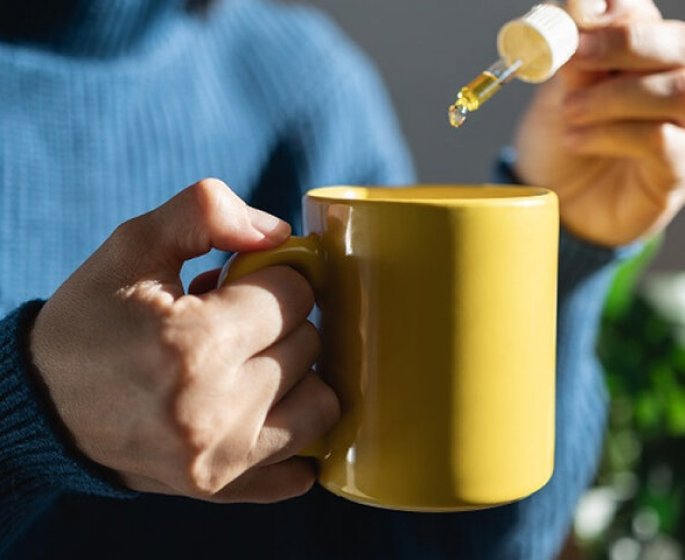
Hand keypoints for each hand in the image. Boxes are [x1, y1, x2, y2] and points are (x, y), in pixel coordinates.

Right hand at [30, 179, 339, 502]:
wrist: (43, 405)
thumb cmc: (91, 322)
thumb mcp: (133, 247)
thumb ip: (206, 213)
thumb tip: (278, 231)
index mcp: (193, 344)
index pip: (294, 294)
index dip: (271, 278)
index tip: (240, 284)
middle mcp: (214, 411)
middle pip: (309, 344)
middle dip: (279, 322)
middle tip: (232, 322)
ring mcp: (222, 459)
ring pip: (322, 401)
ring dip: (295, 374)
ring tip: (247, 364)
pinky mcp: (221, 488)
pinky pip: (301, 468)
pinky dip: (293, 433)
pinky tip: (263, 412)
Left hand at [514, 0, 684, 245]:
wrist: (554, 201)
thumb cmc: (560, 144)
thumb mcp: (558, 94)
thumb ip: (575, 55)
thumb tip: (580, 3)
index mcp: (648, 61)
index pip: (651, 22)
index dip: (617, 19)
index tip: (573, 27)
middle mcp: (676, 90)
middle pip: (682, 49)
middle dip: (626, 46)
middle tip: (576, 58)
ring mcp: (683, 133)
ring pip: (680, 93)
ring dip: (616, 96)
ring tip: (570, 111)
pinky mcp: (674, 175)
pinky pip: (665, 143)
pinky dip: (615, 135)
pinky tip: (578, 140)